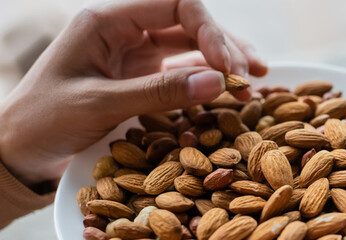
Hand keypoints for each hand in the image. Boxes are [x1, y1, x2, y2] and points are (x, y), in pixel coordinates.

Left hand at [0, 0, 265, 186]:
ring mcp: (135, 54)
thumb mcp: (100, 104)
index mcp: (108, 20)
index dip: (210, 30)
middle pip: (191, 23)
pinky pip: (184, 73)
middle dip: (224, 47)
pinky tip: (231, 91)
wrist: (16, 153)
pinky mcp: (140, 79)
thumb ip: (159, 91)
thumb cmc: (43, 121)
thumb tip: (220, 82)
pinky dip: (209, 81)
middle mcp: (125, 30)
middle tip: (249, 78)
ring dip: (224, 61)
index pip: (177, 4)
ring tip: (255, 80)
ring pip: (192, 47)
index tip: (229, 66)